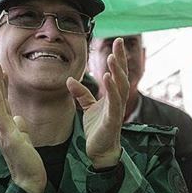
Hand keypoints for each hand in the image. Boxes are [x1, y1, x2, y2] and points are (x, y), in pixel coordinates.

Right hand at [0, 60, 46, 192]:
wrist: (29, 182)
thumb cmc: (28, 163)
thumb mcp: (25, 140)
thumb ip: (21, 128)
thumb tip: (19, 117)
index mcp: (6, 127)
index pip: (2, 102)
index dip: (1, 85)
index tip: (1, 70)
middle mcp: (1, 128)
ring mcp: (3, 132)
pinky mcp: (8, 137)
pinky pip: (1, 116)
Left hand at [68, 37, 128, 168]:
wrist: (99, 151)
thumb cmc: (97, 129)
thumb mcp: (88, 108)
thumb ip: (82, 94)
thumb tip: (69, 79)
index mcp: (113, 96)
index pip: (117, 73)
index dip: (118, 57)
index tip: (118, 41)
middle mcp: (118, 101)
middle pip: (122, 75)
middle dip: (120, 59)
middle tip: (119, 42)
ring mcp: (116, 110)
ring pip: (120, 87)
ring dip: (116, 71)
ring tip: (111, 58)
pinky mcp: (112, 120)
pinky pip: (114, 102)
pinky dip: (112, 89)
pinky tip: (107, 77)